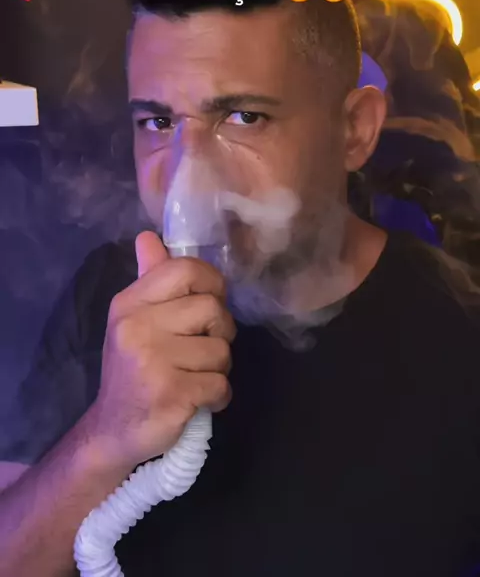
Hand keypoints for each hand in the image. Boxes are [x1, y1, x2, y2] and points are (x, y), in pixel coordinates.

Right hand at [87, 232, 235, 469]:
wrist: (112, 430)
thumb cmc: (131, 369)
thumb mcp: (133, 319)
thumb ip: (149, 277)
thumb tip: (149, 236)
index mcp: (130, 303)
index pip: (185, 269)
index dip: (212, 282)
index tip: (210, 303)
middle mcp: (138, 327)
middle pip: (213, 309)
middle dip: (220, 331)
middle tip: (203, 349)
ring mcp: (153, 362)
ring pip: (221, 350)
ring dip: (219, 368)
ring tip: (196, 376)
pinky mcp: (172, 396)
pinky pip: (220, 385)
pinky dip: (218, 396)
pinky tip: (200, 400)